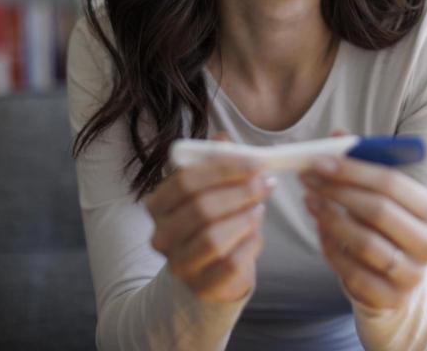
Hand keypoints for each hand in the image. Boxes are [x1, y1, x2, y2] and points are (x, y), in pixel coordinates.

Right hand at [144, 132, 275, 303]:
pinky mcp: (202, 287)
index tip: (257, 161)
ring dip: (245, 218)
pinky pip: (230, 264)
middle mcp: (162, 236)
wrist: (212, 270)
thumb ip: (216, 162)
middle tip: (266, 183)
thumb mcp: (213, 188)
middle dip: (240, 192)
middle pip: (201, 208)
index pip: (186, 180)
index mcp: (159, 204)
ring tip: (260, 208)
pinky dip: (249, 244)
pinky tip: (255, 234)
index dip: (224, 168)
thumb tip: (222, 139)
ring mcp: (179, 264)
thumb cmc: (214, 220)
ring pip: (213, 238)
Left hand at [299, 130, 426, 310]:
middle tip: (308, 179)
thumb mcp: (381, 192)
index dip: (352, 171)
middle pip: (378, 211)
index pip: (391, 183)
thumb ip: (362, 163)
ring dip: (330, 219)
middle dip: (338, 192)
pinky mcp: (390, 298)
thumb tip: (337, 135)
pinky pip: (352, 272)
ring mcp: (411, 274)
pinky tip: (321, 231)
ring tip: (310, 201)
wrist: (401, 277)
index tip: (319, 162)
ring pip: (364, 243)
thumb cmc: (388, 224)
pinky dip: (331, 249)